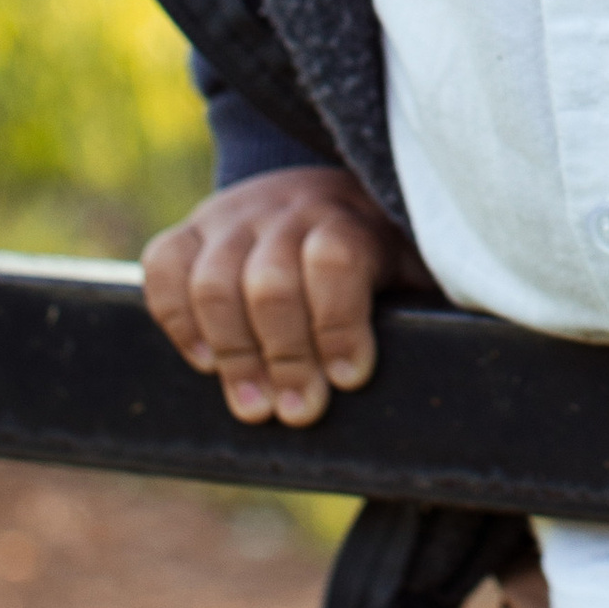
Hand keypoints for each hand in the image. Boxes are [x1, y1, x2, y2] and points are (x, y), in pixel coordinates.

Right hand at [141, 165, 400, 426]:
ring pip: (213, 281)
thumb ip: (420, 308)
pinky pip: (164, 266)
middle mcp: (291, 206)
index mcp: (354, 216)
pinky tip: (208, 361)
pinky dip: (177, 319)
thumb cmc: (384, 257)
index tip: (349, 378)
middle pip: (270, 282)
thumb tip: (444, 368)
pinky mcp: (195, 226)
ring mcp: (236, 214)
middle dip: (284, 357)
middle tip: (298, 411)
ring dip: (233, 355)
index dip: (338, 325)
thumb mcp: (416, 273)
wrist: (337, 197)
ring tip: (255, 407)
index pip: (335, 259)